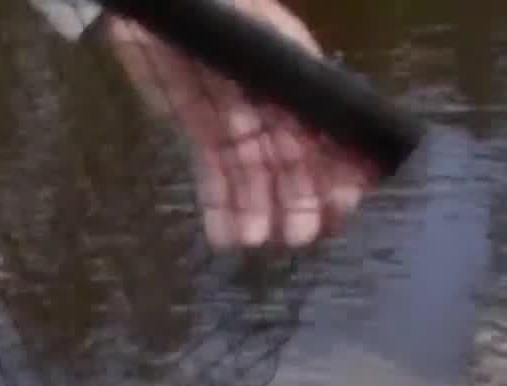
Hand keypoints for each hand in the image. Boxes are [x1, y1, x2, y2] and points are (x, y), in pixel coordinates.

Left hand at [99, 0, 373, 249]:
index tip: (342, 205)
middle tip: (299, 237)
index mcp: (297, 76)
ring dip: (255, 209)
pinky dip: (220, 203)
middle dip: (296, 199)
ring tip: (253, 241)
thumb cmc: (219, 7)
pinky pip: (215, 170)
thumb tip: (313, 124)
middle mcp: (273, 102)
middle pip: (290, 159)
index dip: (334, 169)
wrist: (163, 0)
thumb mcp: (259, 33)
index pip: (325, 130)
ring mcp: (237, 117)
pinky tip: (224, 237)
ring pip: (252, 172)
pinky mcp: (202, 128)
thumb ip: (286, 73)